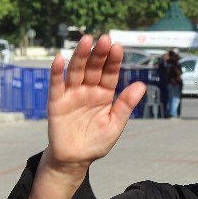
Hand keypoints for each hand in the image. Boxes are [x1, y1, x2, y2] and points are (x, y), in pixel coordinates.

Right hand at [46, 34, 145, 173]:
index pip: (110, 73)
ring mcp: (71, 94)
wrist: (75, 159)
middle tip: (104, 39)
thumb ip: (125, 105)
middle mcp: (88, 90)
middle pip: (93, 68)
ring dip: (80, 56)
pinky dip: (57, 72)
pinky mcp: (56, 102)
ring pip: (76, 71)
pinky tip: (60, 59)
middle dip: (99, 54)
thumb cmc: (96, 142)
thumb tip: (141, 85)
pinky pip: (56, 85)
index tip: (118, 47)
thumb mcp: (114, 125)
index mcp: (104, 94)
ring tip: (86, 41)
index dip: (113, 61)